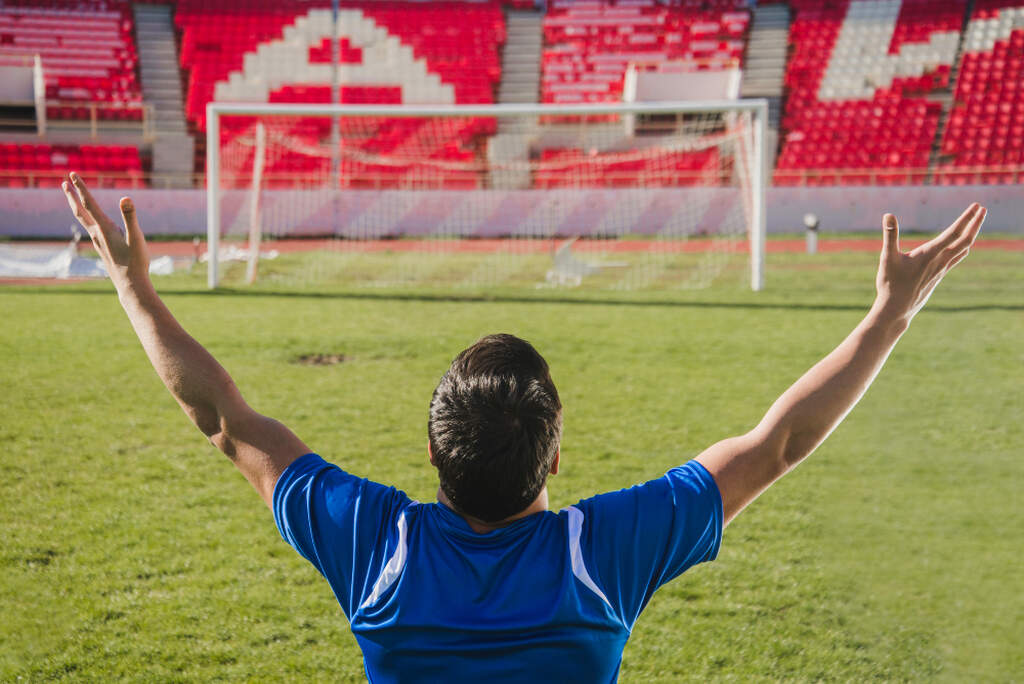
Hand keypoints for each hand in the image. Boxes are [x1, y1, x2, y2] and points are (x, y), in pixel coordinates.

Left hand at [62, 172, 149, 289]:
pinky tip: (94, 222)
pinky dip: (88, 219)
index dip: (80, 187)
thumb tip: (125, 198)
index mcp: (104, 228)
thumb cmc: (135, 262)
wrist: (130, 284)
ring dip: (77, 207)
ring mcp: (99, 241)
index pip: (88, 203)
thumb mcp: (136, 237)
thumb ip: (130, 217)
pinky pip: (91, 229)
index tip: (72, 174)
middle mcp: (97, 233)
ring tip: (74, 198)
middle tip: (63, 183)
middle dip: (71, 196)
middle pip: (79, 211)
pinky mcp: (103, 248)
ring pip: (84, 220)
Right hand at [874, 203, 985, 321]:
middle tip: (983, 209)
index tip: (977, 206)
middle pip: (965, 240)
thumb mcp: (887, 258)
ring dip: (971, 234)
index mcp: (930, 254)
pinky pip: (957, 258)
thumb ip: (890, 235)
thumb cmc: (891, 284)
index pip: (954, 233)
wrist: (898, 310)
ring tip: (975, 223)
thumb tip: (888, 215)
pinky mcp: (939, 275)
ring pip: (964, 249)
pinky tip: (963, 246)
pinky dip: (964, 247)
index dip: (966, 218)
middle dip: (975, 223)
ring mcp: (941, 269)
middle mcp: (940, 261)